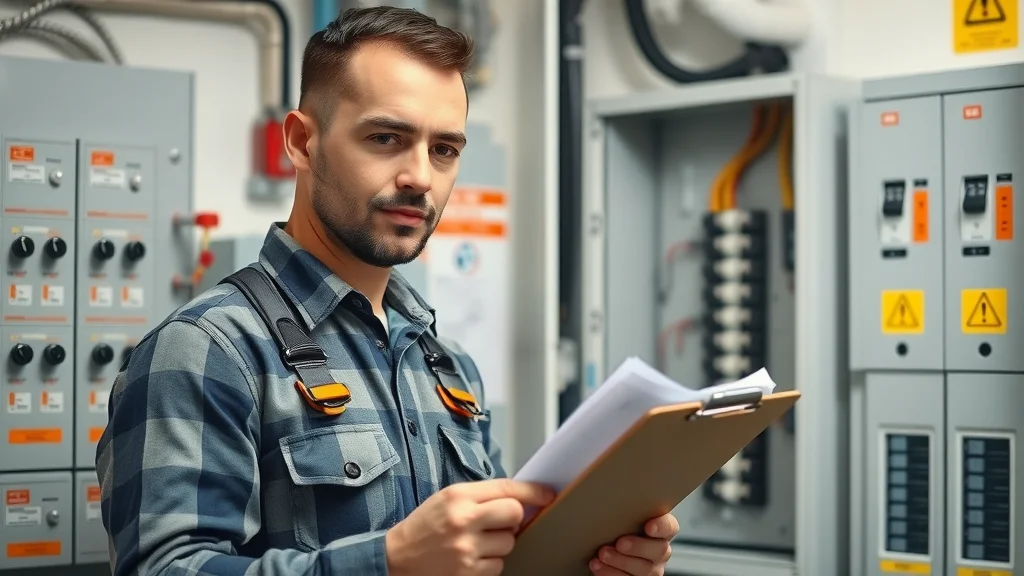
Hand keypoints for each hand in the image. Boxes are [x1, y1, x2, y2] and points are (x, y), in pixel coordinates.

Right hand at [385, 479, 554, 575]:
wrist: (396, 558)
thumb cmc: (425, 526)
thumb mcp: (447, 499)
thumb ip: (480, 496)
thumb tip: (518, 498)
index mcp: (458, 496)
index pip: (506, 488)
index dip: (533, 491)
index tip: (548, 494)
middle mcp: (464, 520)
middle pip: (515, 514)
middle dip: (513, 518)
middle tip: (500, 522)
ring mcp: (467, 549)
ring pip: (509, 543)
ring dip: (499, 544)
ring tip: (477, 544)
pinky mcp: (468, 573)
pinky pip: (498, 566)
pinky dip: (490, 564)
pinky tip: (472, 559)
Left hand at [589, 513, 678, 574]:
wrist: (605, 545)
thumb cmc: (615, 526)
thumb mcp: (622, 515)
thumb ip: (624, 508)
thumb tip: (607, 488)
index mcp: (660, 530)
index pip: (670, 526)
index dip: (662, 526)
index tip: (649, 526)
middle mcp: (659, 550)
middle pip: (659, 550)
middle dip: (638, 547)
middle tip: (619, 543)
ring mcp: (651, 568)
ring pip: (644, 569)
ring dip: (620, 562)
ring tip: (602, 554)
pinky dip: (610, 573)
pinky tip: (597, 566)